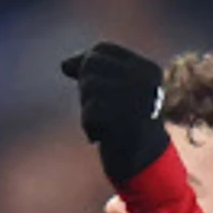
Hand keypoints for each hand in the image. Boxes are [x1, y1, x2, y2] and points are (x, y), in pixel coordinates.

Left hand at [60, 41, 171, 183]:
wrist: (147, 164)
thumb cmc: (128, 124)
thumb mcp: (116, 91)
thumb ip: (94, 72)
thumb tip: (64, 64)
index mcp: (148, 69)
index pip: (104, 49)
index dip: (85, 60)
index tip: (85, 82)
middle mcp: (145, 80)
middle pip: (92, 64)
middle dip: (87, 87)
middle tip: (102, 110)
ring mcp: (137, 98)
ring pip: (89, 86)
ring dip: (89, 108)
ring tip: (107, 124)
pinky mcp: (125, 119)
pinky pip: (90, 112)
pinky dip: (90, 127)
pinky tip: (105, 137)